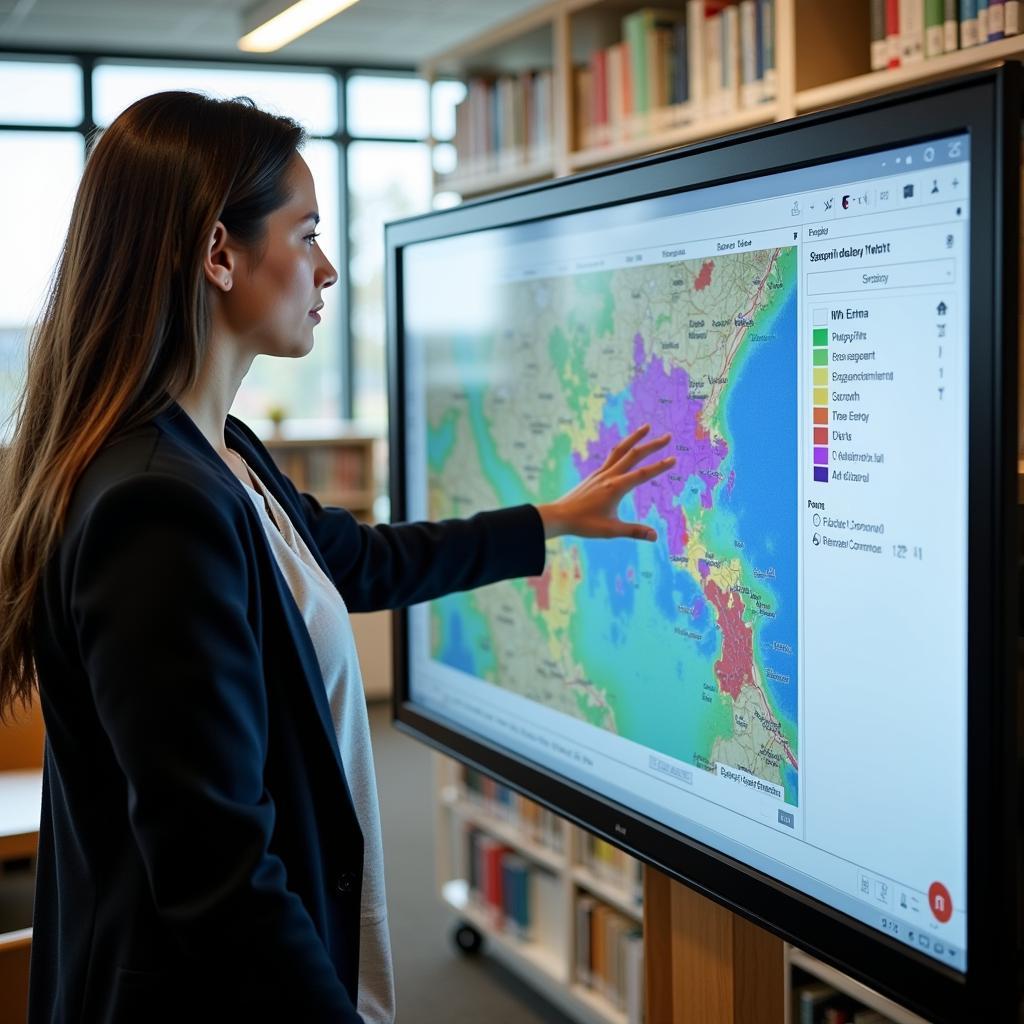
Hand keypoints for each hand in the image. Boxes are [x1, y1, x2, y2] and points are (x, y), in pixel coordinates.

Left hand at [536, 424, 673, 541]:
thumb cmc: (584, 524)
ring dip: (635, 438)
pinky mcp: (594, 475)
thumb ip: (634, 531)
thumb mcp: (610, 531)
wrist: (559, 516)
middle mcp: (609, 476)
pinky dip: (622, 447)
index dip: (659, 467)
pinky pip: (611, 456)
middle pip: (633, 455)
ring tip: (646, 427)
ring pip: (620, 450)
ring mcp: (600, 473)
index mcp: (615, 487)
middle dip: (652, 445)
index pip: (642, 474)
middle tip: (667, 436)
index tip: (673, 459)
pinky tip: (625, 447)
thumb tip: (655, 537)